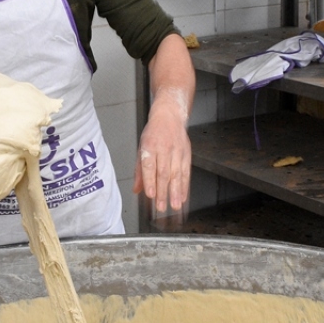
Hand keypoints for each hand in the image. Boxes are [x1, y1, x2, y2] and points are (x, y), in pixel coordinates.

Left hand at [133, 87, 190, 214]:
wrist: (170, 115)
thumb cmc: (154, 133)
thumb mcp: (142, 147)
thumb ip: (139, 170)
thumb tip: (136, 190)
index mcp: (150, 146)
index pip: (150, 166)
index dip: (150, 181)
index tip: (151, 195)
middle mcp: (164, 149)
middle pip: (164, 173)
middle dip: (164, 192)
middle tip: (162, 207)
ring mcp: (177, 151)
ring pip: (177, 174)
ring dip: (176, 192)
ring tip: (175, 206)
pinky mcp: (186, 154)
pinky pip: (186, 172)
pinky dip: (185, 186)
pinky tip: (183, 197)